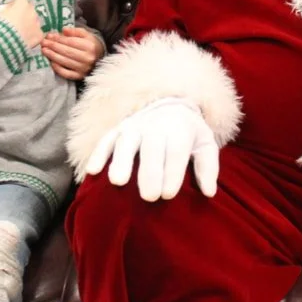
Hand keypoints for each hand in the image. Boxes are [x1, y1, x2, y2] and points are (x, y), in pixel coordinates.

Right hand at [0, 0, 42, 48]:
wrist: (4, 44)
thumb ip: (6, 9)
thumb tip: (10, 8)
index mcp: (21, 5)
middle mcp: (31, 12)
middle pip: (28, 7)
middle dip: (22, 9)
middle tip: (15, 16)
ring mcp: (36, 24)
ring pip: (34, 19)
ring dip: (28, 21)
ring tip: (20, 29)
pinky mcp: (39, 35)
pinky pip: (37, 32)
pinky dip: (32, 33)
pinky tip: (26, 38)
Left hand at [41, 26, 104, 80]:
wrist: (99, 59)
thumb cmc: (90, 44)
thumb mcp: (85, 35)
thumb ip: (74, 31)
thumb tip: (63, 30)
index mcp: (89, 46)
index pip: (71, 42)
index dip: (59, 39)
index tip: (49, 36)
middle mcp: (87, 58)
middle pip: (67, 51)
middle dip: (53, 46)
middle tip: (43, 43)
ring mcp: (83, 69)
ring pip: (65, 62)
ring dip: (52, 56)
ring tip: (44, 50)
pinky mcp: (79, 76)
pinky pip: (66, 73)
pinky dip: (58, 68)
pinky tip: (51, 62)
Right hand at [84, 97, 218, 201]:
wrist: (170, 105)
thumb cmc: (189, 134)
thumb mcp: (205, 144)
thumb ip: (208, 167)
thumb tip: (209, 192)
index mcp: (180, 129)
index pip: (176, 150)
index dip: (172, 172)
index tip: (168, 195)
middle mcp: (156, 126)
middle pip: (152, 148)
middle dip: (150, 172)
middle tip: (148, 197)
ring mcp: (134, 126)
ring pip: (126, 142)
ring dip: (121, 161)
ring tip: (118, 182)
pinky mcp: (118, 129)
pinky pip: (106, 139)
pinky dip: (99, 154)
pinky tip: (92, 170)